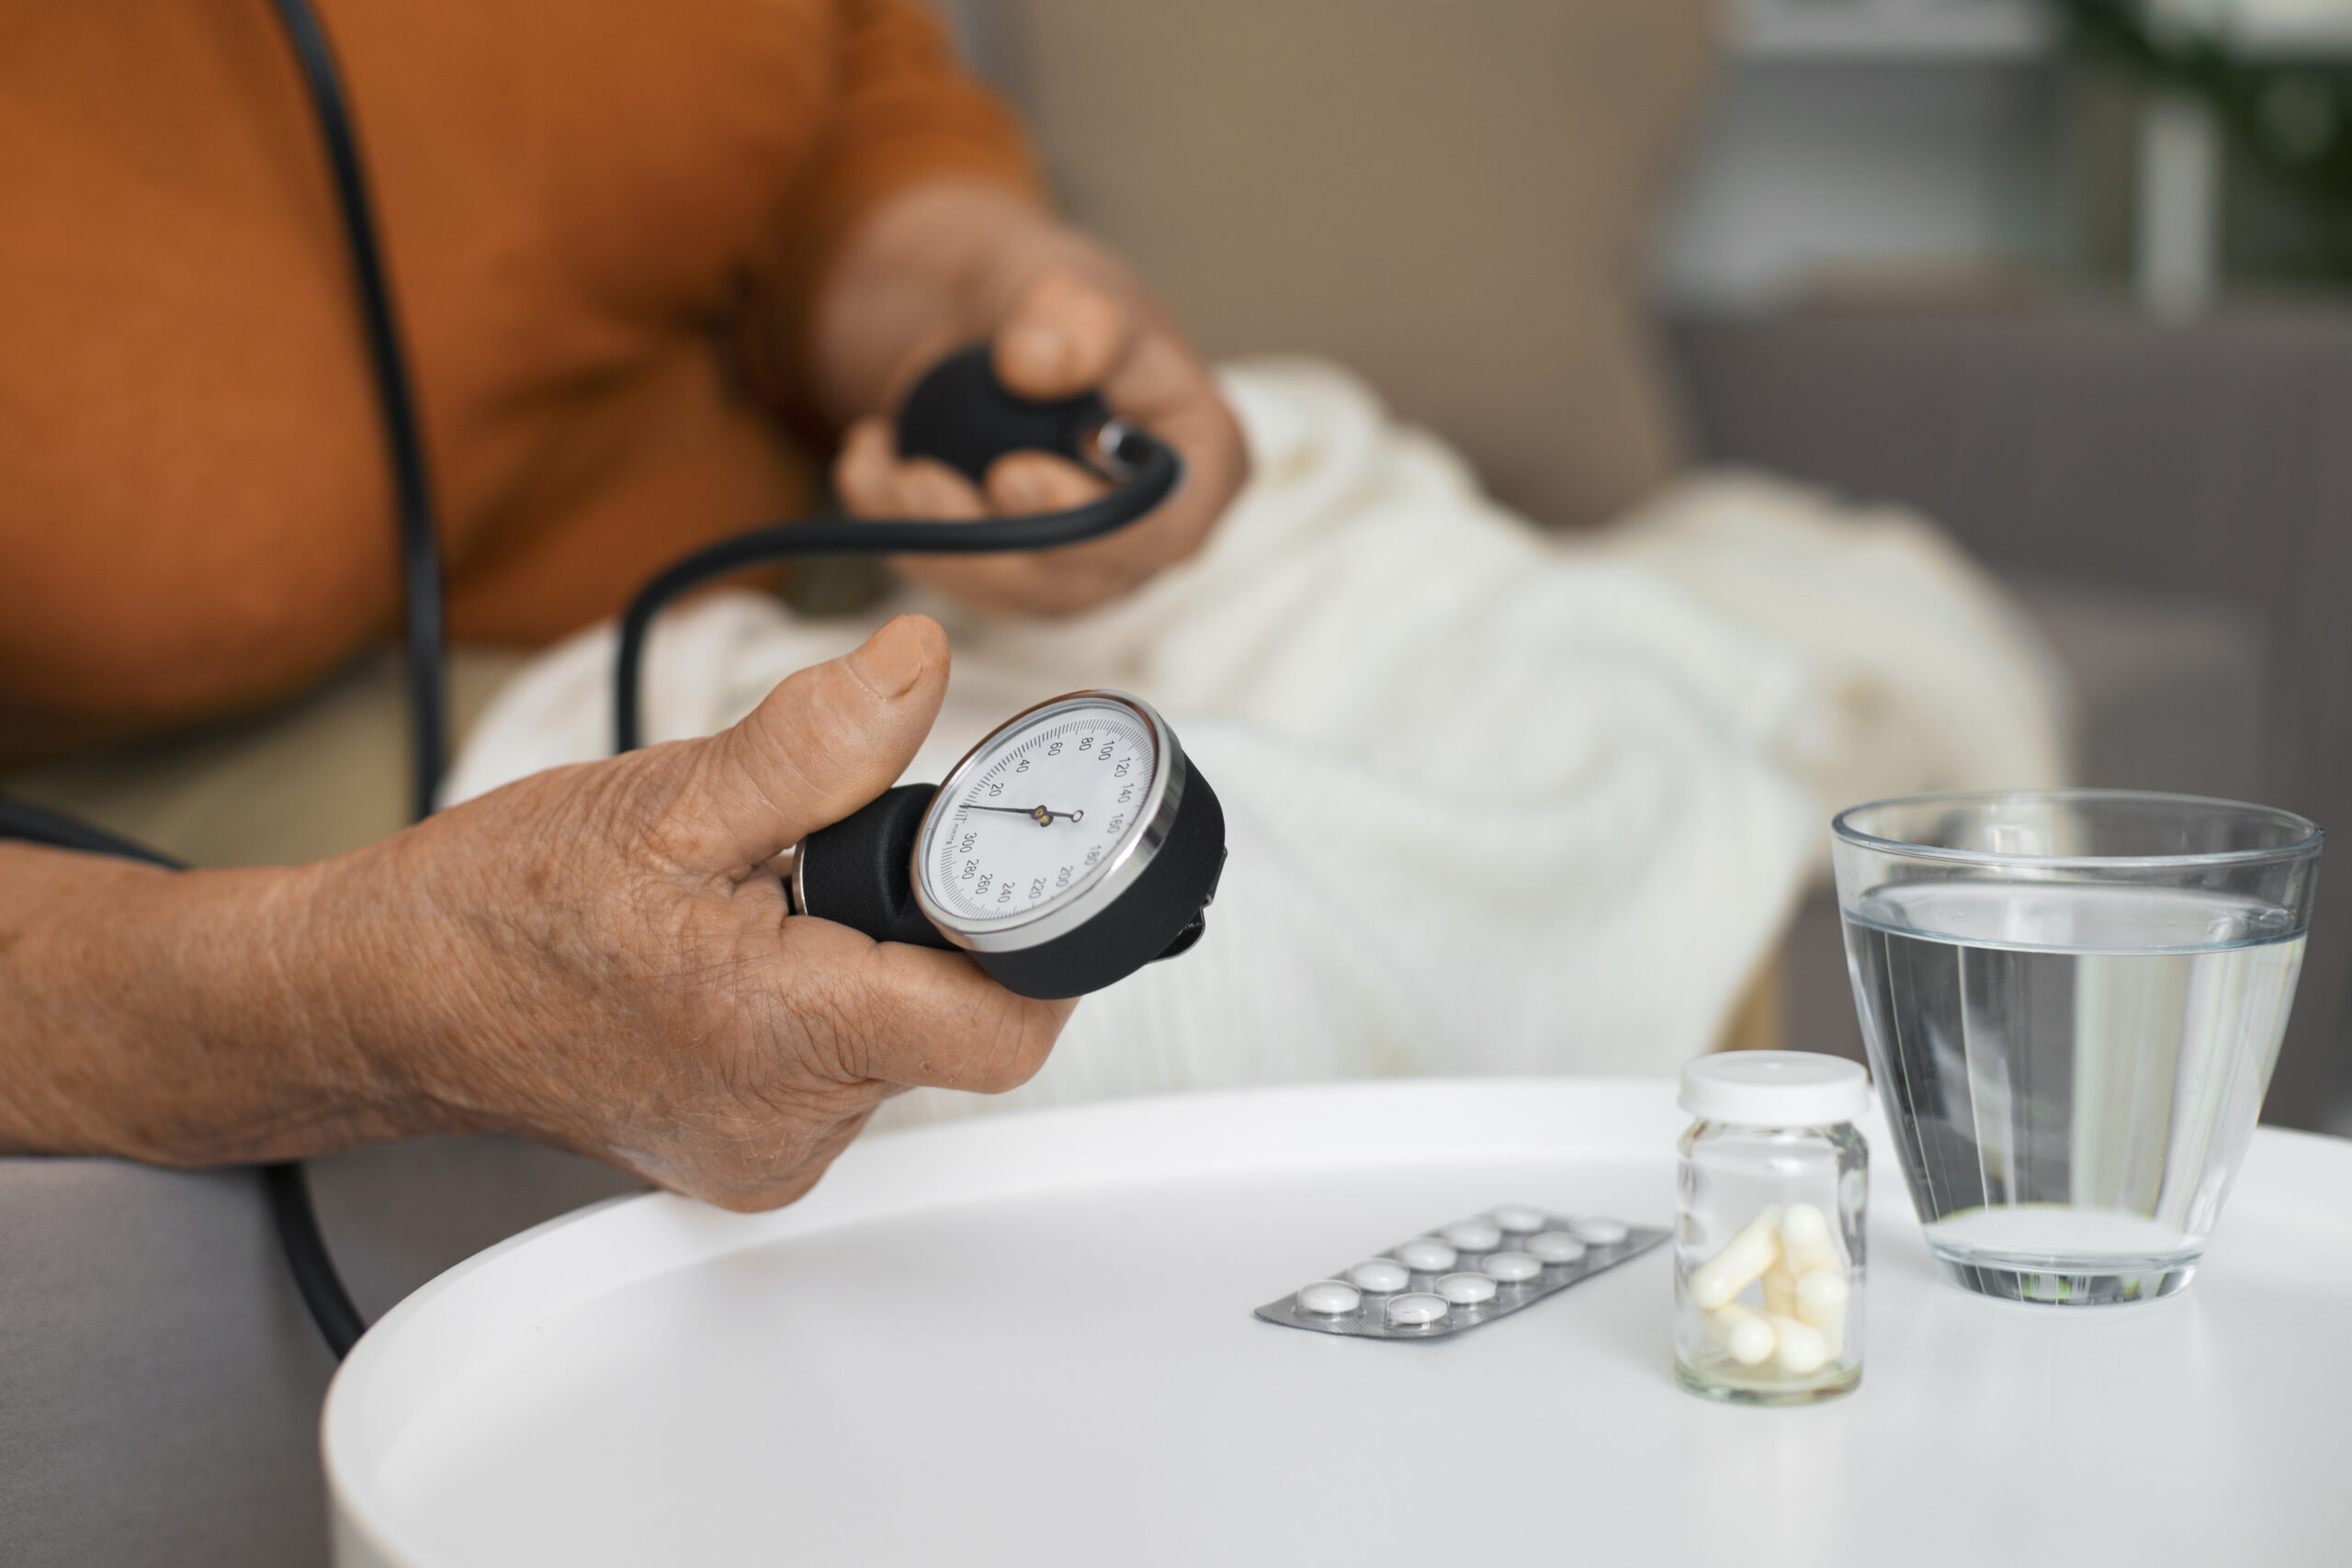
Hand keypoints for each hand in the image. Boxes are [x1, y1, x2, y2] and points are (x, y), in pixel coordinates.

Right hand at [304, 616, 1071, 1208]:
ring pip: (903, 1041)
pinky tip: (750, 956)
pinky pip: (846, 1070)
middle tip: (829, 862)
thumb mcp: (668, 799)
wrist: (387, 998)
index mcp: (785, 1038)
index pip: (1008, 1023)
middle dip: (930, 924)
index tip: (1003, 858)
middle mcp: (793, 1126)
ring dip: (872, 959)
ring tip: (767, 909)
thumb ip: (817, 742)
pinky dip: (827, 1000)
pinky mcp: (753, 1155)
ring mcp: (773, 1152)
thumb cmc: (496, 911)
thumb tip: (918, 668)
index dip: (1038, 933)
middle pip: (960, 1019)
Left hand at [815, 182, 1248, 616]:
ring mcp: (1083, 567)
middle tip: (917, 480)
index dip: (1093, 526)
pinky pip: (955, 583)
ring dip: (931, 543)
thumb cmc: (1060, 305)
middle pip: (1078, 579)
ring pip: (1008, 594)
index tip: (1012, 476)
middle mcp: (1149, 534)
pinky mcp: (1014, 578)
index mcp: (1200, 464)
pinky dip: (899, 535)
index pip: (1166, 527)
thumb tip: (1036, 366)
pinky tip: (864, 468)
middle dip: (988, 540)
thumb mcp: (1073, 281)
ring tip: (877, 468)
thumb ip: (1074, 316)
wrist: (994, 325)